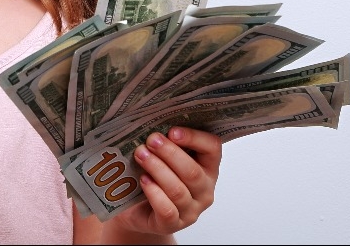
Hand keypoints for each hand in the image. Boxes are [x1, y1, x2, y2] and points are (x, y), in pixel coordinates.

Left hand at [102, 127, 221, 240]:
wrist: (136, 210)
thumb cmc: (153, 177)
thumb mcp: (163, 158)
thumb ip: (166, 143)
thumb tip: (155, 125)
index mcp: (208, 168)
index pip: (212, 148)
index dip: (194, 138)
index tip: (172, 130)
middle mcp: (204, 191)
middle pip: (192, 171)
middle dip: (170, 153)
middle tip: (151, 140)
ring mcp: (190, 210)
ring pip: (178, 190)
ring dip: (158, 169)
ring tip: (141, 155)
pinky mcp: (172, 225)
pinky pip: (167, 210)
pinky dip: (154, 193)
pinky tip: (143, 180)